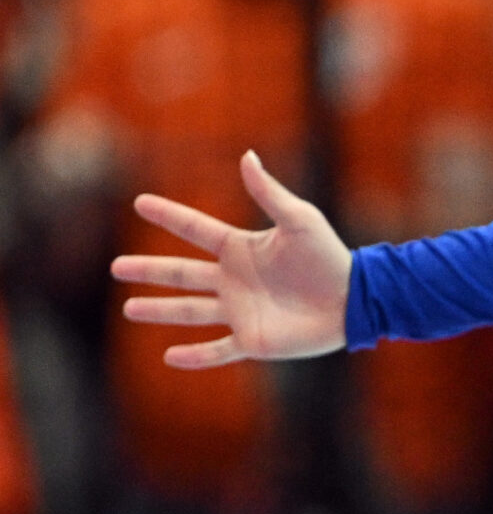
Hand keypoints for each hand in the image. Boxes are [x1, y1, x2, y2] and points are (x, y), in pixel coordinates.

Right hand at [110, 151, 351, 367]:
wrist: (355, 299)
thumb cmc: (329, 257)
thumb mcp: (299, 220)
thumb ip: (269, 192)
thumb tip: (247, 156)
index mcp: (242, 249)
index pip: (197, 230)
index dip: (170, 216)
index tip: (140, 202)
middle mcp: (235, 280)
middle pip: (182, 274)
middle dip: (149, 270)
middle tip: (116, 266)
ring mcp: (241, 311)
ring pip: (190, 311)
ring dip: (160, 310)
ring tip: (129, 308)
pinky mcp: (254, 340)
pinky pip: (218, 350)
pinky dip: (195, 357)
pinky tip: (169, 357)